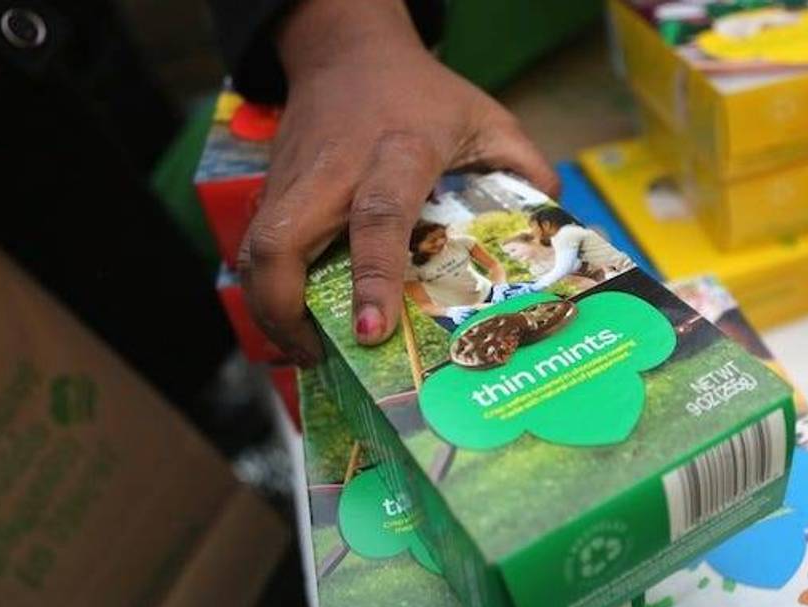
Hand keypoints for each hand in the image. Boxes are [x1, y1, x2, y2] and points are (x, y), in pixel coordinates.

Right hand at [236, 0, 557, 364]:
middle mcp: (335, 169)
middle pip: (279, 243)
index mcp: (398, 152)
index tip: (370, 331)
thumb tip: (552, 229)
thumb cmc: (422, 93)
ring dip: (269, 310)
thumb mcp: (485, 120)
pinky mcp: (272, 188)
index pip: (378, 217)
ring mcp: (294, 180)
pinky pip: (257, 247)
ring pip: (255, 251)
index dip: (373, 278)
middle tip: (317, 355)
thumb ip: (522, 168)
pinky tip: (296, 319)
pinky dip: (268, 289)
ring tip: (306, 350)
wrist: (347, 50)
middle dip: (284, 311)